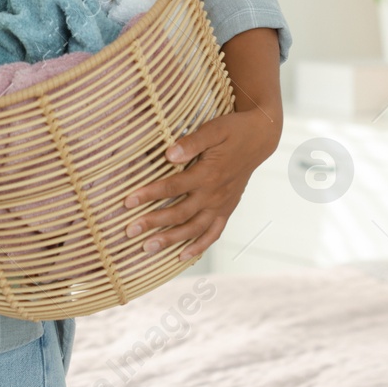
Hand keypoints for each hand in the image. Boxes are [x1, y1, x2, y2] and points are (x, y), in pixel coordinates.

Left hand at [119, 105, 280, 262]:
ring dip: (170, 240)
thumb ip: (192, 142)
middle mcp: (214, 194)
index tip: (127, 201)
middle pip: (179, 213)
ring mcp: (221, 205)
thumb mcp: (214, 129)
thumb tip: (169, 154)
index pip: (173, 187)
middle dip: (152, 223)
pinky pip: (214, 233)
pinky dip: (199, 247)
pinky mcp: (227, 209)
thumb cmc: (233, 130)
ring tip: (148, 248)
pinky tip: (181, 257)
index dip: (149, 194)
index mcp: (208, 173)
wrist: (260, 138)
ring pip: (194, 229)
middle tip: (129, 231)